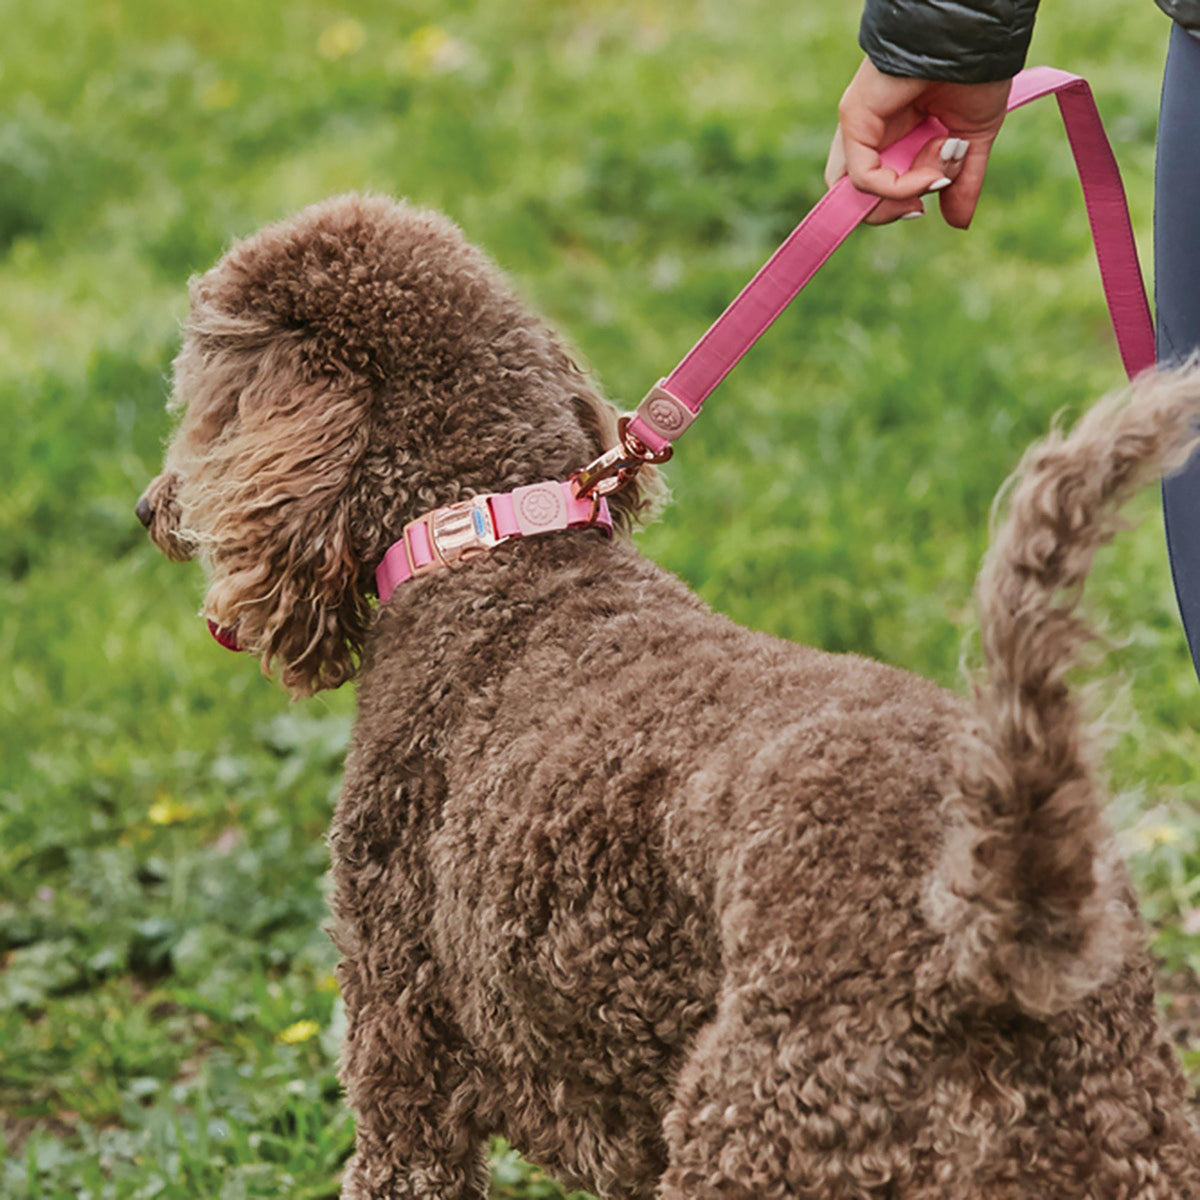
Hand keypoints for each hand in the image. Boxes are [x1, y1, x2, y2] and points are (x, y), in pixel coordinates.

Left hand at [826, 58, 1011, 226]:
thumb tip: (959, 223)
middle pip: (858, 197)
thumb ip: (961, 183)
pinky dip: (897, 188)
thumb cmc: (977, 74)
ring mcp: (858, 125)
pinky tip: (930, 173)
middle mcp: (870, 131)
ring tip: (937, 178)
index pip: (875, 188)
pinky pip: (865, 177)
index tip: (933, 198)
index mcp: (893, 134)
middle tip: (928, 198)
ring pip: (855, 193)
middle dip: (893, 210)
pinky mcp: (854, 118)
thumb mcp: (971, 141)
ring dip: (898, 199)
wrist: (978, 36)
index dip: (897, 205)